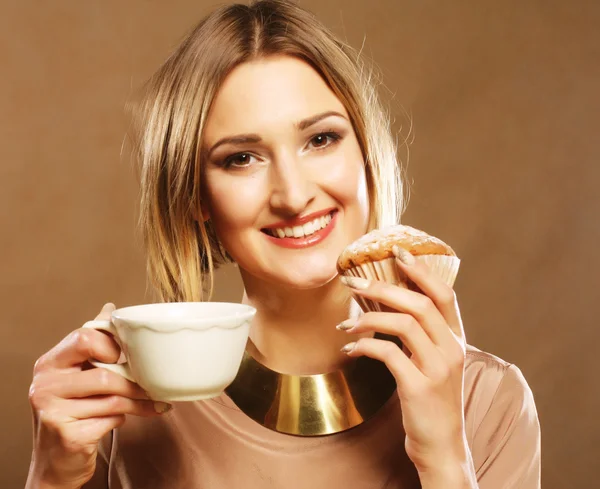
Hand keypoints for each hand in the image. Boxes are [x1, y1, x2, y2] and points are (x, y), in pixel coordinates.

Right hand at [26, 304, 169, 488]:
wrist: (55, 464)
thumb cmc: (71, 413)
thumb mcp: (75, 376)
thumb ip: (92, 343)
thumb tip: (109, 308)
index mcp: (48, 364)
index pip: (84, 337)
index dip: (112, 344)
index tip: (127, 355)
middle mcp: (45, 385)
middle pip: (103, 371)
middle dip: (132, 379)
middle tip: (151, 382)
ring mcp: (53, 412)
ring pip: (113, 397)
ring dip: (140, 400)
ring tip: (155, 401)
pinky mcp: (68, 436)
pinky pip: (111, 418)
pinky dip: (128, 417)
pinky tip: (131, 417)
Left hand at [339, 247, 474, 484]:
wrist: (442, 447)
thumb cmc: (431, 400)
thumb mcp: (433, 362)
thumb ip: (420, 335)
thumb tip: (386, 304)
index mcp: (456, 339)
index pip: (445, 295)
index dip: (422, 270)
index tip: (397, 252)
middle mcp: (452, 350)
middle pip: (420, 304)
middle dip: (383, 287)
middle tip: (352, 282)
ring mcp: (438, 369)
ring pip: (404, 324)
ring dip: (369, 317)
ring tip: (345, 324)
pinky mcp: (419, 388)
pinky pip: (388, 354)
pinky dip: (364, 346)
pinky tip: (349, 350)